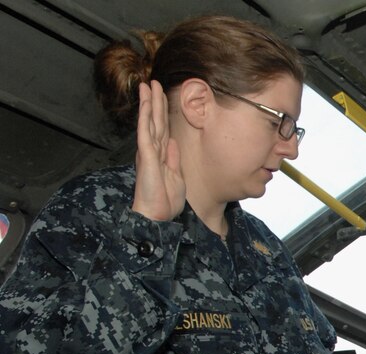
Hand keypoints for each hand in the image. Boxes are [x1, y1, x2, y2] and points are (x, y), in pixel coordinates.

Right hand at [132, 81, 184, 221]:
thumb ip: (174, 159)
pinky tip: (145, 103)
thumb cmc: (166, 200)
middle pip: (155, 120)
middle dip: (155, 101)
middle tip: (154, 82)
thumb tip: (174, 143)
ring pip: (149, 121)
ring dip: (149, 102)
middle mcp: (153, 150)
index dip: (163, 112)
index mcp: (161, 154)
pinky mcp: (147, 156)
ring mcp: (149, 151)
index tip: (163, 97)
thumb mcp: (176, 176)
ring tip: (148, 85)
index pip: (163, 128)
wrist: (158, 215)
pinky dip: (145, 116)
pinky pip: (146, 132)